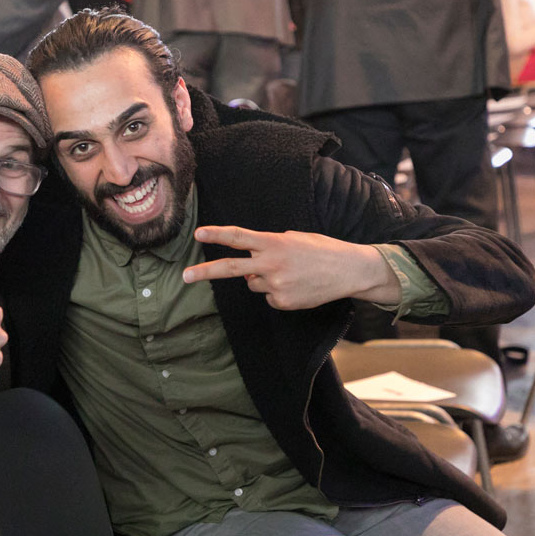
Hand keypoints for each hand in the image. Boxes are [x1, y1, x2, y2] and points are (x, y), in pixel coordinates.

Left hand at [182, 227, 400, 309]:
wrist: (349, 271)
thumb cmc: (321, 250)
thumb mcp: (294, 239)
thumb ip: (267, 247)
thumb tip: (247, 269)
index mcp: (274, 243)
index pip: (239, 237)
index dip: (217, 234)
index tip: (198, 234)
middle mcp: (271, 264)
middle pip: (230, 267)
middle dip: (205, 272)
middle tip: (185, 276)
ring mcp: (276, 285)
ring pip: (253, 283)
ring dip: (264, 279)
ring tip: (291, 273)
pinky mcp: (283, 302)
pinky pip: (269, 297)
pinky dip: (278, 293)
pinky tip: (297, 286)